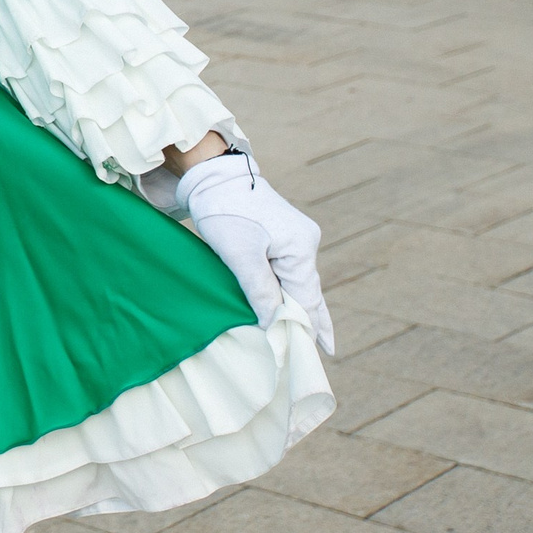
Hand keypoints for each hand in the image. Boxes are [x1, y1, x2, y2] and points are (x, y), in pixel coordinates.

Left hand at [179, 153, 335, 353]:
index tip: (312, 357)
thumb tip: (275, 325)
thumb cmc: (225, 211)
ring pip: (297, 282)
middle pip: (306, 292)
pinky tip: (294, 307)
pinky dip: (288, 291)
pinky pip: (287, 272)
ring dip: (296, 307)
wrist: (212, 175)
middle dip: (309, 322)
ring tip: (312, 340)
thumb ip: (260, 291)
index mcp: (301, 247)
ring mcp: (296, 238)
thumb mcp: (239, 255)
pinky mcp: (282, 236)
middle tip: (320, 356)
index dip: (306, 328)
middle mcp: (306, 242)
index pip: (306, 299)